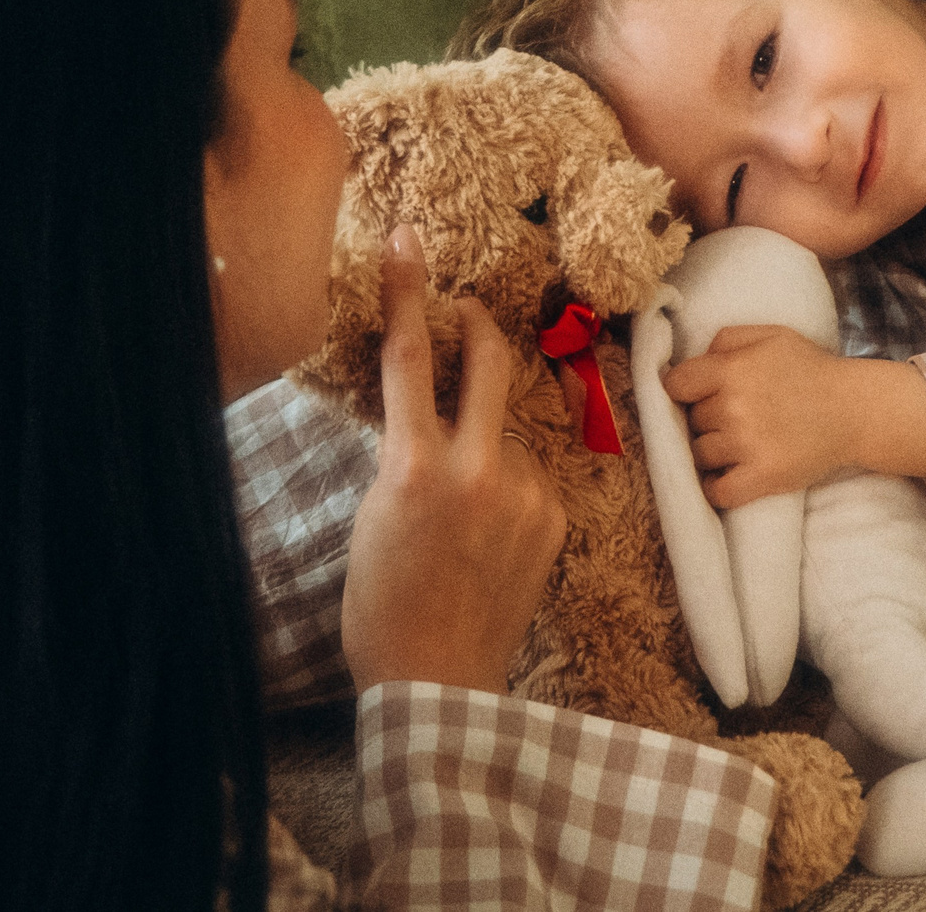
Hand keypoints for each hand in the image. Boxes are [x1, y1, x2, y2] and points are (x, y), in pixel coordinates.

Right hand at [342, 224, 566, 694]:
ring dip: (484, 445)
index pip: (406, 358)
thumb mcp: (372, 516)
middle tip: (466, 312)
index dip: (408, 293)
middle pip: (486, 361)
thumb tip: (420, 409)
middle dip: (476, 326)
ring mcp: (522, 493)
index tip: (410, 242)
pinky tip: (489, 536)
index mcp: (412, 468)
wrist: (437, 682)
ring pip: (504, 431)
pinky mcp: (553, 517)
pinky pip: (528, 475)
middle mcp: (474, 470)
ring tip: (461, 514)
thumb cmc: (382, 604)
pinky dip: (508, 487)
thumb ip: (402, 454)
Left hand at [660, 326, 925, 508]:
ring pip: (701, 456)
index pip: (675, 385)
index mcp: (731, 370)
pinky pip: (718, 492)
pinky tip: (727, 477)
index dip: (684, 390)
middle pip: (692, 421)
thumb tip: (690, 362)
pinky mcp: (763, 477)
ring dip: (713, 452)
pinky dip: (717, 488)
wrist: (856, 410)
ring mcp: (747, 445)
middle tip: (731, 417)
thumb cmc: (811, 370)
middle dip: (707, 419)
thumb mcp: (771, 336)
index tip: (695, 395)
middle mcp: (734, 407)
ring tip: (736, 445)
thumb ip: (726, 340)